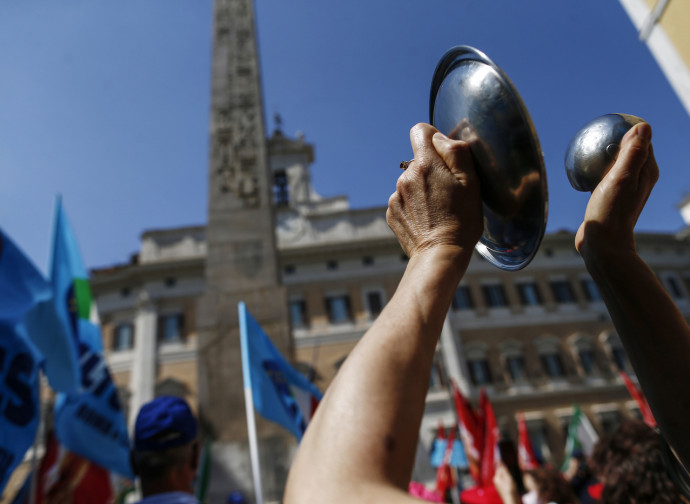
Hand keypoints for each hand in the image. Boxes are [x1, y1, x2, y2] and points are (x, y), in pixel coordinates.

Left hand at [386, 123, 482, 258]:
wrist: (440, 255)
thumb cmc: (462, 220)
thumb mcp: (471, 182)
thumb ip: (456, 152)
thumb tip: (439, 138)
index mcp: (425, 164)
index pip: (420, 131)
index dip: (434, 138)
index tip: (445, 157)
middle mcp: (405, 177)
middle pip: (418, 160)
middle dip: (432, 169)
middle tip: (448, 192)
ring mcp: (395, 196)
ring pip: (410, 182)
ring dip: (422, 189)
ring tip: (438, 209)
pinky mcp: (391, 213)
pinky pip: (403, 200)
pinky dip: (414, 206)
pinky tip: (427, 220)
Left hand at [493, 463, 520, 503]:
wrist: (511, 501)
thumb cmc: (510, 490)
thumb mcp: (508, 478)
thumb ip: (505, 470)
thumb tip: (500, 461)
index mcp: (496, 477)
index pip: (499, 467)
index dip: (503, 463)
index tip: (506, 458)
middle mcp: (497, 481)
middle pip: (501, 471)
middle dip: (506, 468)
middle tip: (511, 465)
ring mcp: (500, 485)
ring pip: (504, 476)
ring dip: (508, 473)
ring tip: (513, 472)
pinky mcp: (503, 488)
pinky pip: (506, 480)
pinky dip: (509, 479)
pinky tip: (513, 480)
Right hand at [575, 122, 658, 259]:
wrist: (602, 244)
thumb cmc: (610, 211)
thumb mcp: (621, 178)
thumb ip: (633, 153)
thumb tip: (643, 126)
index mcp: (647, 172)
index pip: (642, 140)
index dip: (628, 128)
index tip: (609, 123)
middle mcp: (639, 179)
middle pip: (630, 150)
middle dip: (616, 138)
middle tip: (596, 133)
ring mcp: (625, 189)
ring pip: (616, 163)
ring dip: (605, 155)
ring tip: (587, 149)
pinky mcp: (611, 198)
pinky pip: (605, 176)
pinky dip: (597, 169)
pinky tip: (583, 171)